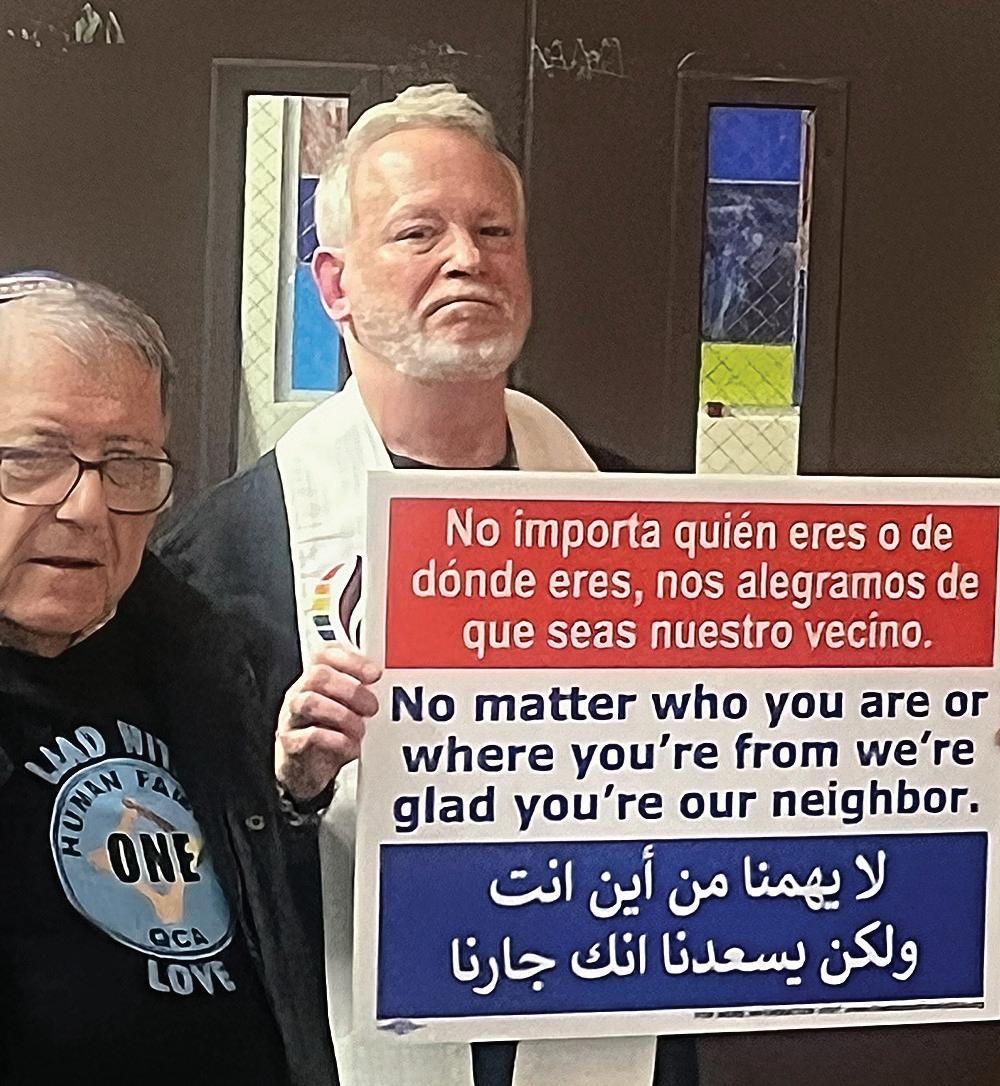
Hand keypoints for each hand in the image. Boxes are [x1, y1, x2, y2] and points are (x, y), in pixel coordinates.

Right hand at [275, 644, 381, 800]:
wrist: (306, 768)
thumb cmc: (330, 731)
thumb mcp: (347, 707)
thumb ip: (363, 690)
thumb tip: (392, 683)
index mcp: (315, 678)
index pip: (325, 653)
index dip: (352, 660)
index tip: (375, 673)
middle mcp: (300, 692)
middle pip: (318, 675)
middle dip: (352, 690)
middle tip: (373, 707)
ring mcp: (291, 718)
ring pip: (310, 702)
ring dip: (343, 715)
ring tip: (361, 729)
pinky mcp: (291, 744)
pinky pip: (309, 736)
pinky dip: (336, 740)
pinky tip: (351, 746)